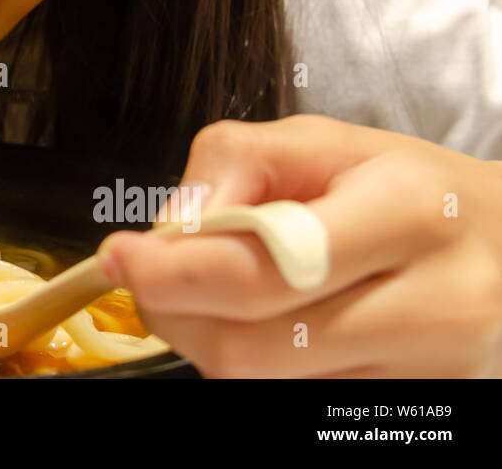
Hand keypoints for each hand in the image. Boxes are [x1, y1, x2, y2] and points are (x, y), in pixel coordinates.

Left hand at [97, 114, 501, 376]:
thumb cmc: (404, 186)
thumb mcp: (320, 141)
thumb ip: (233, 164)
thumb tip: (168, 228)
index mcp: (409, 215)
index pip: (260, 273)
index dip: (170, 275)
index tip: (117, 256)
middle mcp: (437, 306)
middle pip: (251, 351)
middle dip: (176, 313)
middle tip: (150, 277)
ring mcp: (437, 375)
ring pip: (266, 388)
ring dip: (213, 343)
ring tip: (223, 294)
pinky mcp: (426, 413)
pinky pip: (300, 406)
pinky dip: (261, 369)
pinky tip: (271, 328)